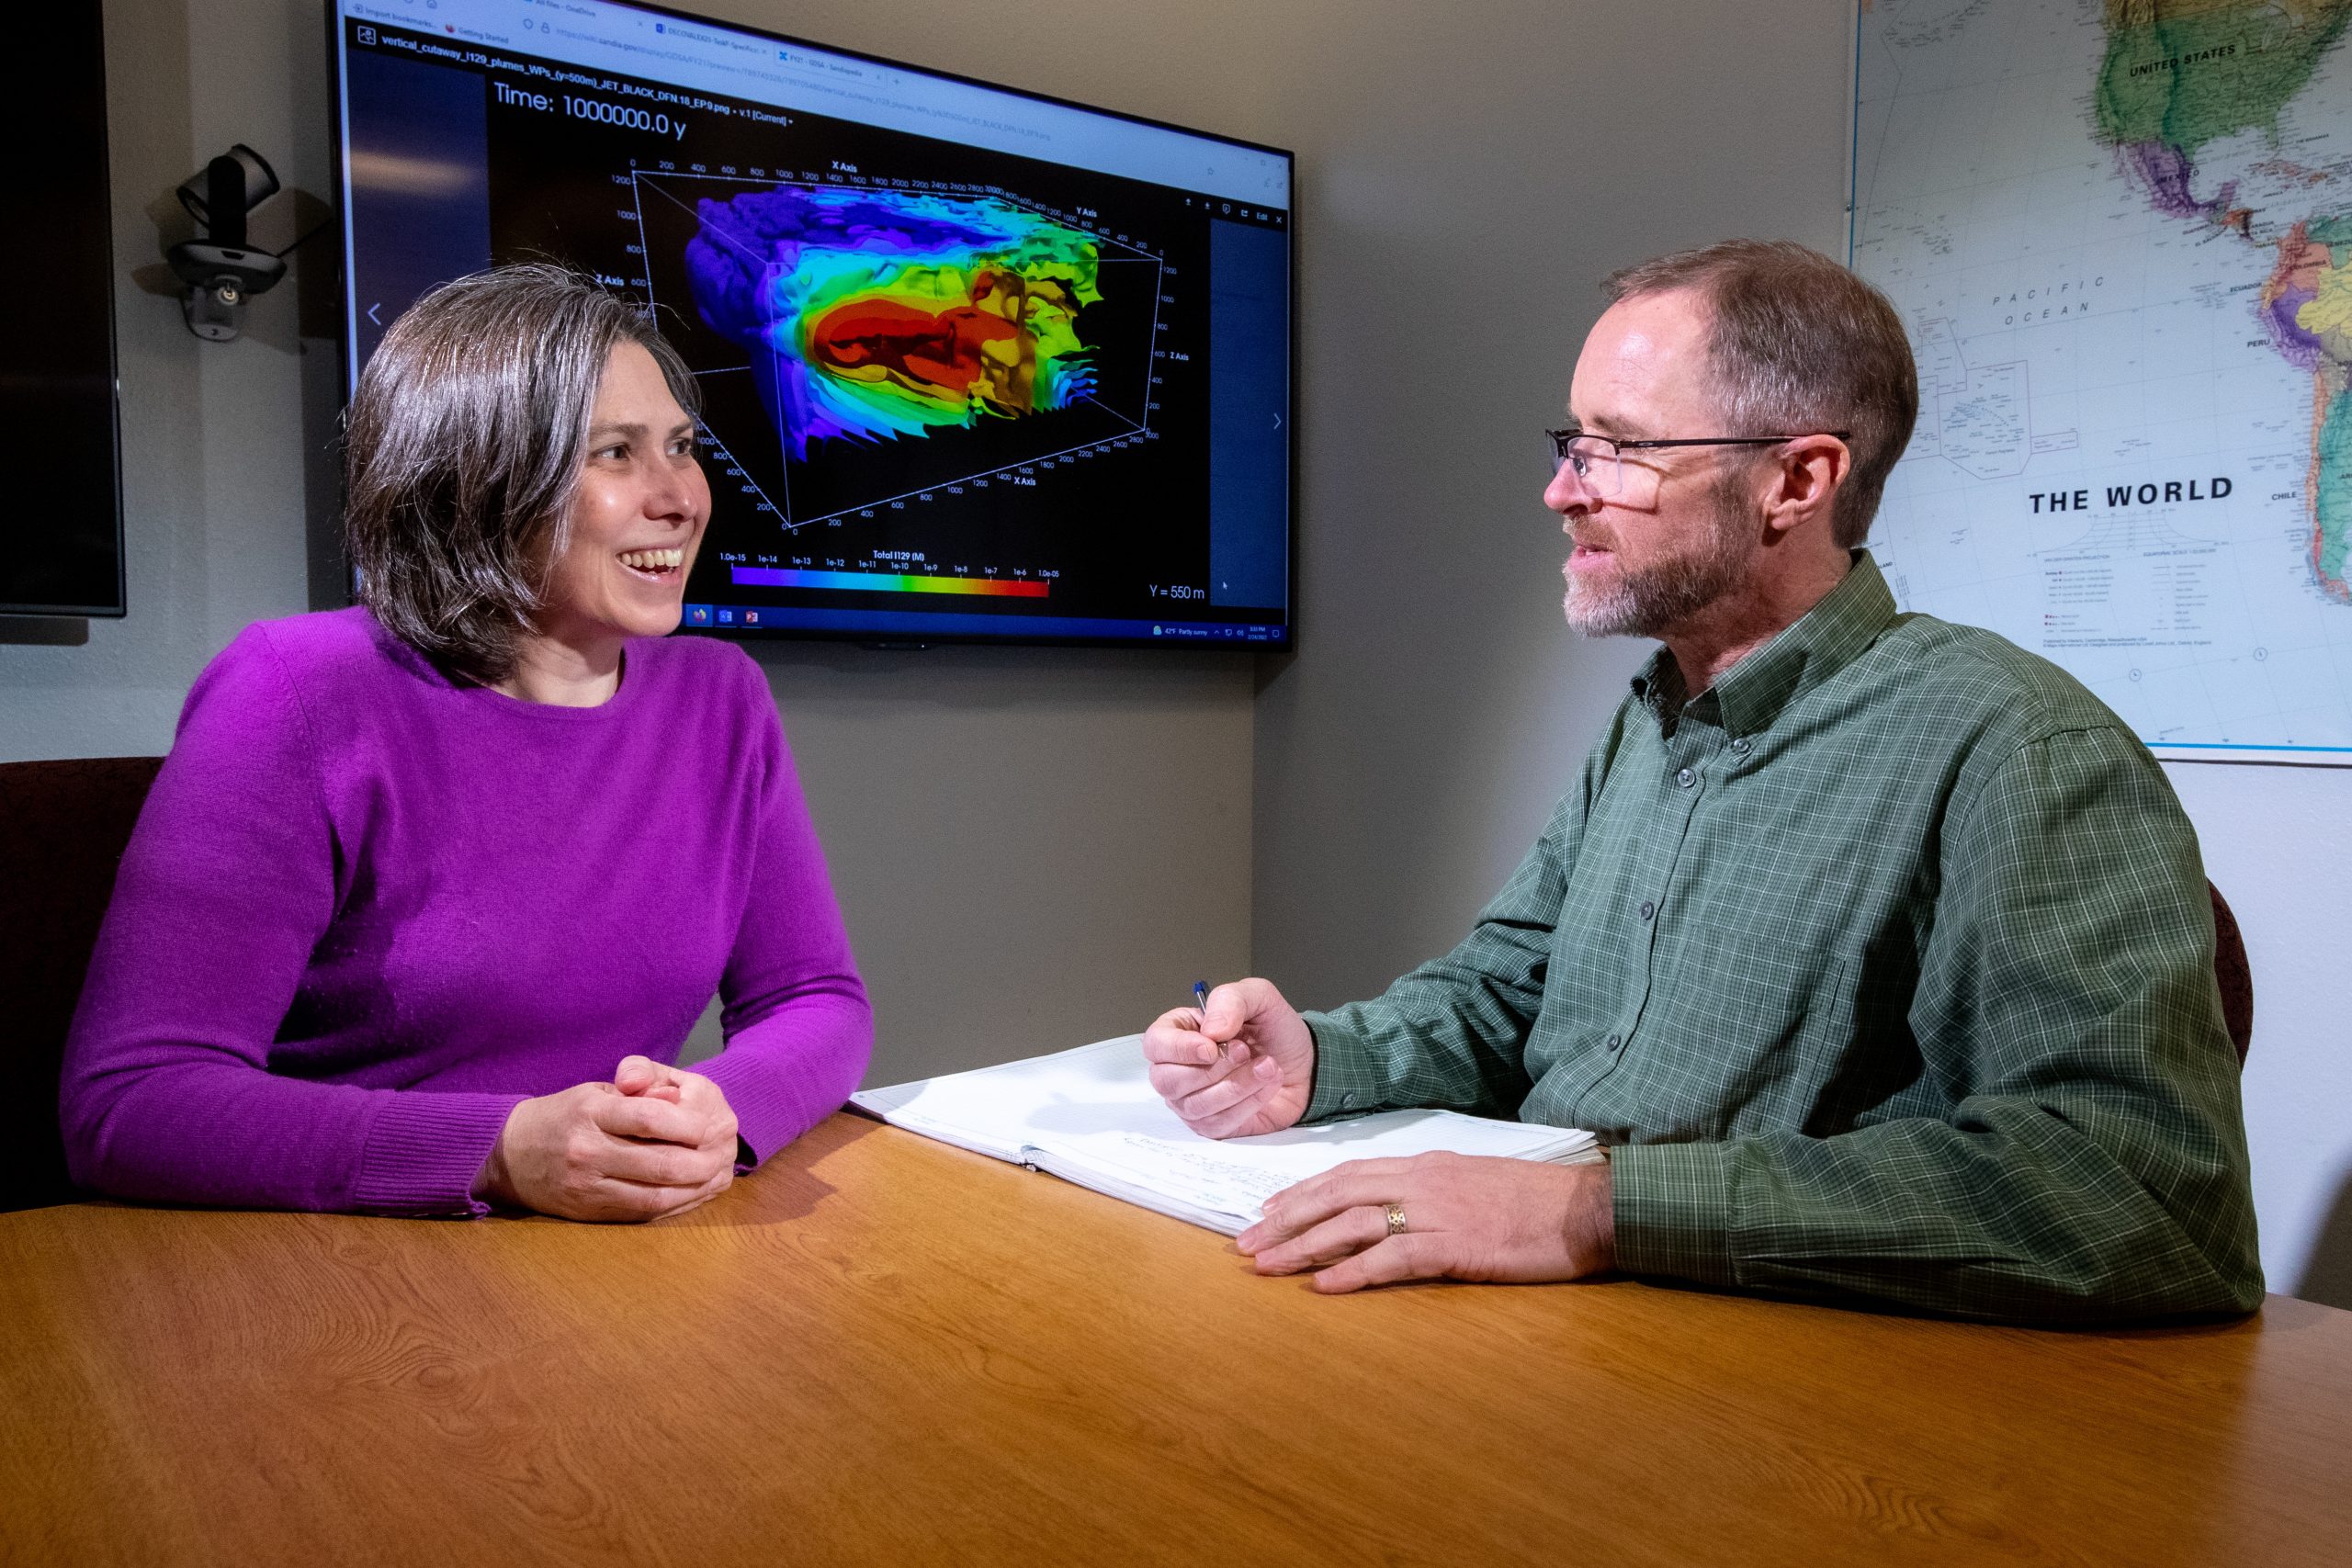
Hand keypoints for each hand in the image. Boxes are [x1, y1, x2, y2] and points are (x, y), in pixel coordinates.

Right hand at [477, 1056, 740, 1221]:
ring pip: (655, 1195)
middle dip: (701, 1161)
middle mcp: (588, 1150)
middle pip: (660, 1162)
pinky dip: (673, 1206)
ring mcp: (588, 1185)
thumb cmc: (563, 1115)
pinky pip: (641, 1213)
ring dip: (694, 1189)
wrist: (508, 1153)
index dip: (689, 1124)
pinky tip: (692, 1195)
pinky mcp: (589, 1211)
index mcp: (592, 1111)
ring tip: (716, 1177)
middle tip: (725, 1155)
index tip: (710, 1125)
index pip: (650, 1119)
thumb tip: (680, 1102)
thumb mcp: (595, 1091)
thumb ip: (638, 1094)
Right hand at [1142, 977, 1314, 1137]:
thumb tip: (1211, 1030)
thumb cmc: (1274, 1030)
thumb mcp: (1258, 997)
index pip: (1156, 1044)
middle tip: (1247, 1052)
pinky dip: (1249, 1104)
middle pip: (1168, 1080)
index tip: (1211, 1047)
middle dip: (1213, 1069)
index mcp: (1179, 1032)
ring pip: (1196, 1105)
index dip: (1179, 1048)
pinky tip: (1268, 1085)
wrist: (1305, 1063)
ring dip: (1237, 1085)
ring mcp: (1191, 1101)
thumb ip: (1231, 1000)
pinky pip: (1219, 1123)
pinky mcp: (1212, 1125)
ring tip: (1268, 1066)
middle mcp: (1178, 1069)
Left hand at [1237, 1152, 1615, 1292]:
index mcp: (1425, 1164)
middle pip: (1336, 1194)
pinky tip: (1324, 1286)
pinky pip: (1393, 1258)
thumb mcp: (1473, 1182)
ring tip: (1268, 1266)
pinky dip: (1353, 1271)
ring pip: (1353, 1224)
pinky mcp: (1457, 1246)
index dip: (1301, 1193)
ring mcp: (1438, 1212)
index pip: (1347, 1174)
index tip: (1265, 1212)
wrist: (1588, 1208)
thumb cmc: (1535, 1201)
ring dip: (1304, 1246)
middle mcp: (1422, 1181)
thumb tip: (1389, 1208)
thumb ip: (1430, 1191)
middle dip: (1285, 1219)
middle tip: (1245, 1245)